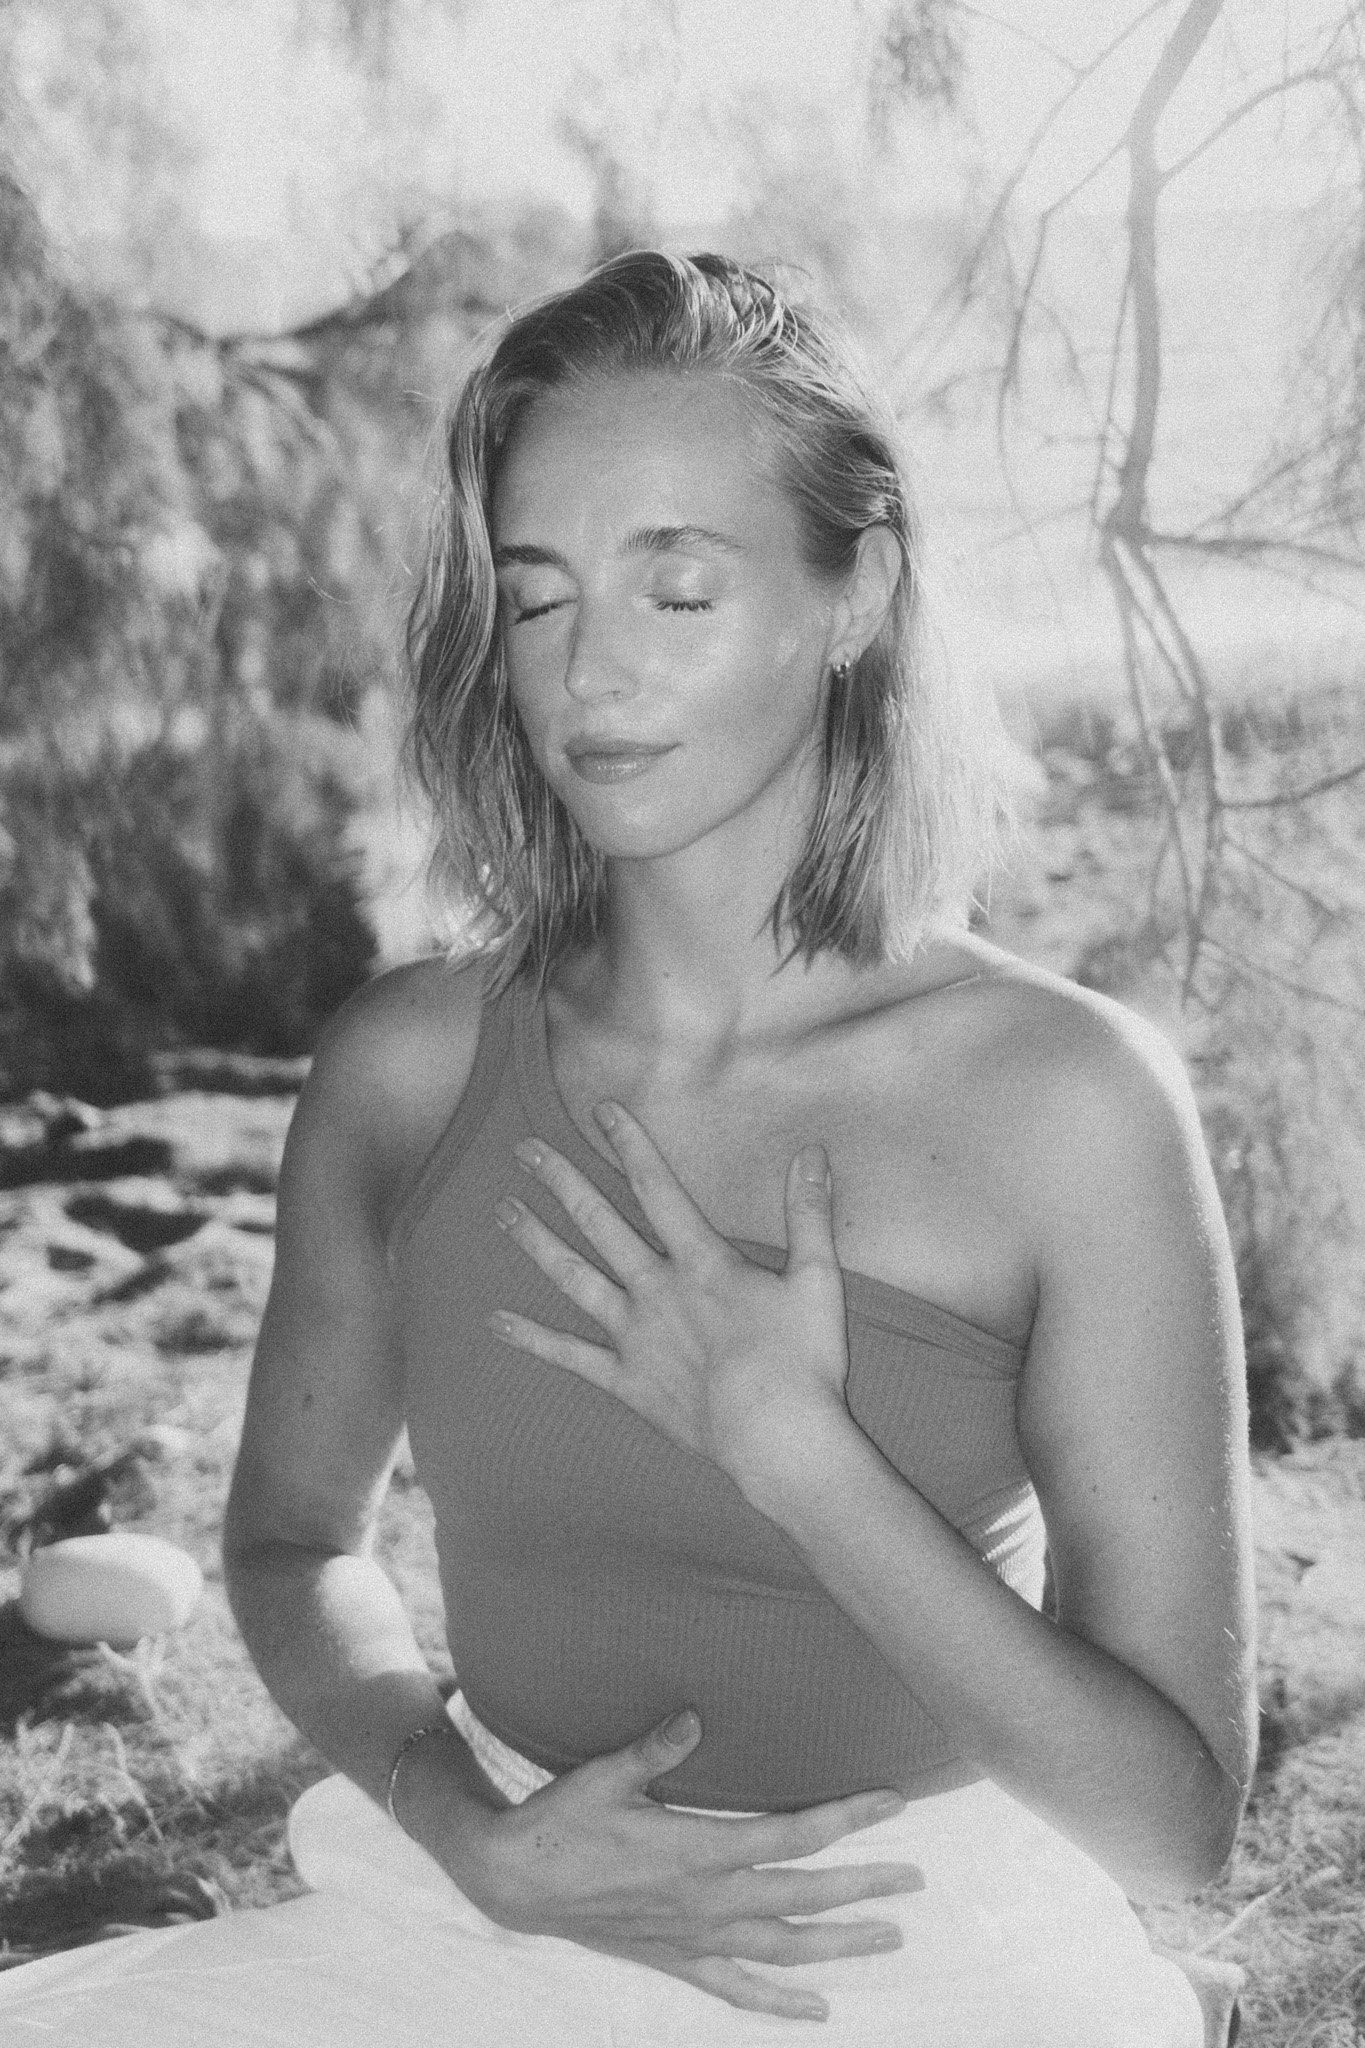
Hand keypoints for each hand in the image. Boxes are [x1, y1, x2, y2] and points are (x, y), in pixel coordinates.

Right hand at [448, 1707, 922, 2022]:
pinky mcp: (677, 1958)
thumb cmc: (560, 1818)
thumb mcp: (603, 1774)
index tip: (893, 1802)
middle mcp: (706, 1902)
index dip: (847, 1818)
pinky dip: (782, 2002)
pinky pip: (740, 1989)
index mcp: (697, 1851)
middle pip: (804, 1896)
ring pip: (784, 1948)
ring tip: (890, 1939)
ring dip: (841, 1945)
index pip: (793, 1835)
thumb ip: (654, 1748)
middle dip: (864, 1887)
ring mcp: (694, 1937)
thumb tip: (695, 1716)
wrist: (514, 1881)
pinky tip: (817, 2010)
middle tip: (915, 1880)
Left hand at [490, 1103, 849, 1488]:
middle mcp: (657, 1289)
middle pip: (599, 1223)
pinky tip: (497, 1323)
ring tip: (503, 1212)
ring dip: (536, 1242)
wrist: (775, 1438)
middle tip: (525, 1150)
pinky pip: (570, 1357)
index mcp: (702, 1262)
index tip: (601, 1111)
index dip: (629, 1145)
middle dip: (562, 1181)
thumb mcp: (818, 1279)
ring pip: (573, 1278)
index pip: (657, 1187)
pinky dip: (533, 1340)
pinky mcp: (626, 1381)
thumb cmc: (803, 1362)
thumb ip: (809, 1212)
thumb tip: (813, 1152)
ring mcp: (634, 1336)